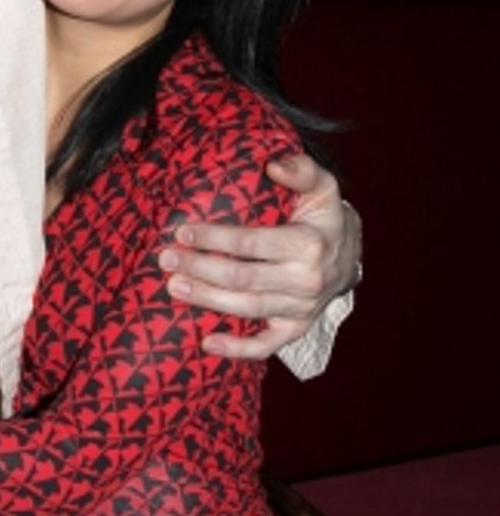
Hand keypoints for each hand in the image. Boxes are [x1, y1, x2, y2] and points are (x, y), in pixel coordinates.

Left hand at [158, 153, 360, 359]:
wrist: (349, 256)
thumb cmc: (324, 218)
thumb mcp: (322, 187)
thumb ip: (302, 170)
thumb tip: (273, 165)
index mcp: (308, 245)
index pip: (252, 244)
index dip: (215, 238)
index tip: (182, 232)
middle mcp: (306, 281)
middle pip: (243, 278)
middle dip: (201, 268)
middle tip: (167, 259)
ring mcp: (300, 309)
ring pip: (246, 308)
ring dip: (207, 299)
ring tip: (174, 286)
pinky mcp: (294, 328)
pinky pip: (266, 345)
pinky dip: (237, 350)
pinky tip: (207, 343)